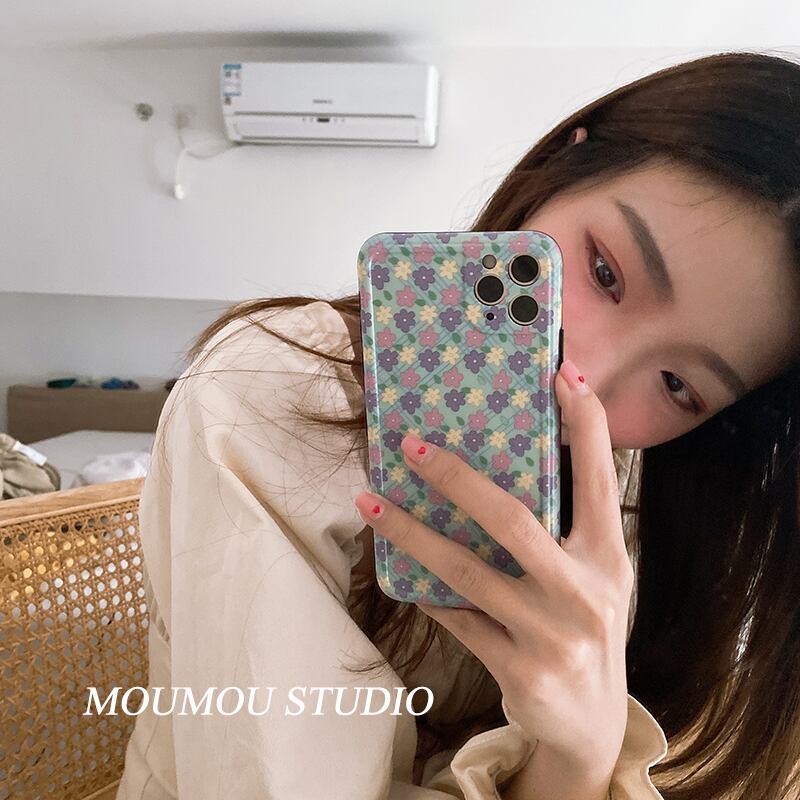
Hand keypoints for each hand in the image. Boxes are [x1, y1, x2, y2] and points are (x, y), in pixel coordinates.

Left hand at [354, 359, 632, 787]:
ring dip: (412, 533)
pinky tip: (404, 575)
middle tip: (410, 446)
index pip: (599, 475)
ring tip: (371, 502)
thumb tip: (497, 467)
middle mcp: (586, 590)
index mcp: (609, 555)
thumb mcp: (592, 576)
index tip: (563, 373)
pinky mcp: (520, 668)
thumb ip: (563, 528)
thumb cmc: (582, 628)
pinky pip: (458, 618)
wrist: (590, 724)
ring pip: (466, 570)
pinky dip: (428, 593)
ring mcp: (552, 633)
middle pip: (513, 518)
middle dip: (457, 477)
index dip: (584, 422)